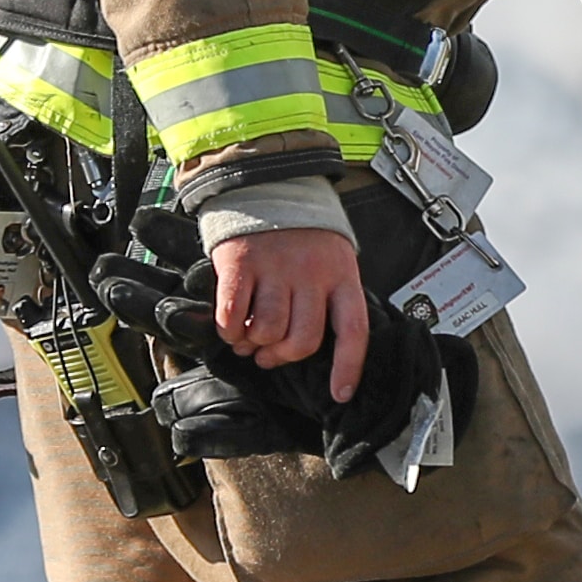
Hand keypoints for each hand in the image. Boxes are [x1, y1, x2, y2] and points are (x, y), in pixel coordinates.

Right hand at [210, 226, 368, 393]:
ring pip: (267, 331)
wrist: (267, 186)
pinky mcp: (241, 262)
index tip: (340, 395)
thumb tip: (305, 350)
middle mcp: (313, 273)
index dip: (348, 368)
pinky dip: (228, 329)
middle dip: (282, 357)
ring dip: (252, 344)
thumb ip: (327, 300)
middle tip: (268, 355)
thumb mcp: (331, 260)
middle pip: (303, 340)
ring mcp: (277, 268)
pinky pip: (233, 315)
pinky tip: (229, 324)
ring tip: (246, 337)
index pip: (353, 331)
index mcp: (342, 276)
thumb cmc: (302, 236)